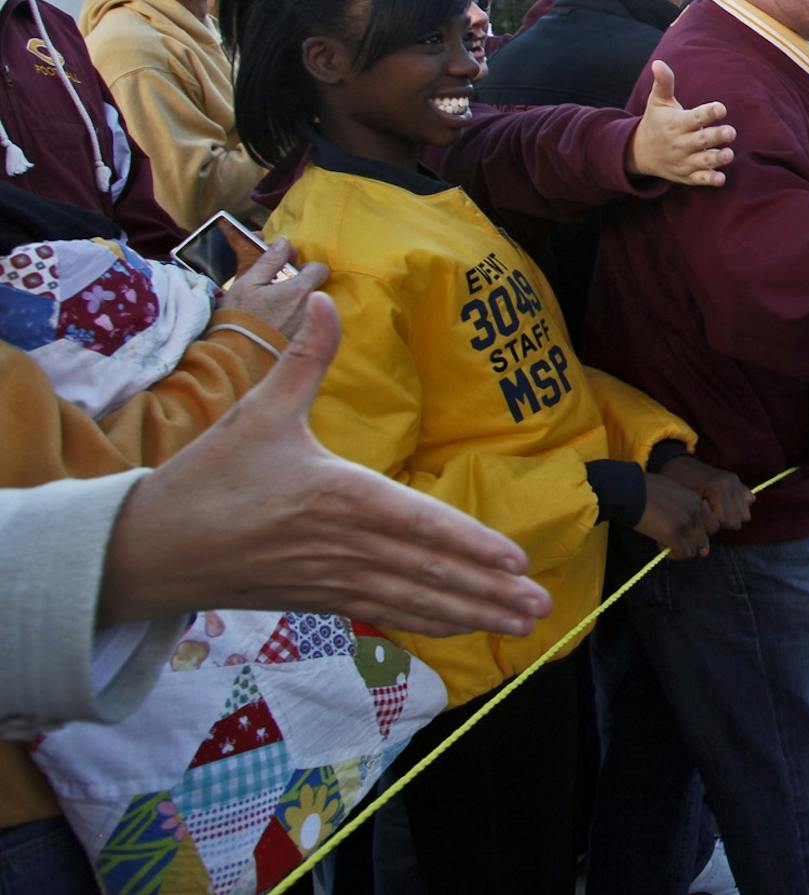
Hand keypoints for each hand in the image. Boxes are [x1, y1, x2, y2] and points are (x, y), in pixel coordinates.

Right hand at [100, 295, 552, 635]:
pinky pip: (387, 614)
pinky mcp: (322, 600)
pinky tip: (466, 628)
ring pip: (415, 601)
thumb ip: (305, 358)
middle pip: (429, 571)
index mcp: (338, 496)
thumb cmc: (208, 479)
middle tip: (542, 605)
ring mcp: (334, 580)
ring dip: (472, 614)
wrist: (148, 552)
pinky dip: (430, 622)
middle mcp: (344, 545)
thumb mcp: (259, 411)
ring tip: (523, 624)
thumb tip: (325, 298)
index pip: (418, 524)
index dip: (469, 544)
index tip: (515, 560)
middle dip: (489, 591)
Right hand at [217, 237, 328, 336]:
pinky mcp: (303, 344)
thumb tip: (284, 242)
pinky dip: (295, 322)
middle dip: (300, 287)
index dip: (305, 268)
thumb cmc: (240, 317)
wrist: (237, 358)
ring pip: (310, 308)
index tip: (289, 272)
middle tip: (276, 292)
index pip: (320, 269)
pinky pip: (305, 327)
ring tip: (273, 311)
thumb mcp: (248, 283)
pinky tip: (275, 326)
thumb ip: (269, 260)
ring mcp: (310, 328)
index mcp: (300, 290)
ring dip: (297, 305)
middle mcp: (311, 308)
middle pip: (315, 289)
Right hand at [630, 61, 734, 187]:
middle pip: (701, 140)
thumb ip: (664, 83)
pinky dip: (709, 180)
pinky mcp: (687, 175)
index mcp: (677, 123)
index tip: (721, 108)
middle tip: (731, 131)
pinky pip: (699, 179)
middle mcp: (681, 142)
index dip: (708, 113)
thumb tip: (658, 62)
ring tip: (729, 154)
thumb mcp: (657, 102)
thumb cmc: (655, 122)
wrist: (639, 153)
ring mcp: (684, 161)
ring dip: (716, 159)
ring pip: (703, 161)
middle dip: (716, 136)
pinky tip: (721, 178)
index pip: (694, 117)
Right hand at [634, 473, 718, 559]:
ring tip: (666, 544)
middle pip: (704, 540)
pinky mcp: (673, 533)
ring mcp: (685, 522)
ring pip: (693, 549)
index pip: (713, 525)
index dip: (700, 533)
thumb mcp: (673, 493)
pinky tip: (662, 547)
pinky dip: (673, 555)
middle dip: (690, 544)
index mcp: (696, 500)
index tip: (687, 535)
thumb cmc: (646, 490)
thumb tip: (688, 530)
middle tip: (675, 542)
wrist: (631, 490)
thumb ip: (684, 508)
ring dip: (680, 551)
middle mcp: (695, 511)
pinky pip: (682, 553)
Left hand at [659, 457, 753, 530]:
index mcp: (718, 487)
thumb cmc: (676, 484)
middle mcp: (732, 483)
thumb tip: (704, 553)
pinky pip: (749, 500)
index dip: (710, 525)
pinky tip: (723, 504)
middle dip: (721, 522)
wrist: (676, 463)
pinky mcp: (737, 481)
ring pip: (745, 513)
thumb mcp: (684, 505)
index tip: (699, 515)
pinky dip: (739, 506)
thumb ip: (698, 527)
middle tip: (706, 514)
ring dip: (731, 516)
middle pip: (737, 520)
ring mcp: (736, 481)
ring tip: (714, 510)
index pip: (725, 522)